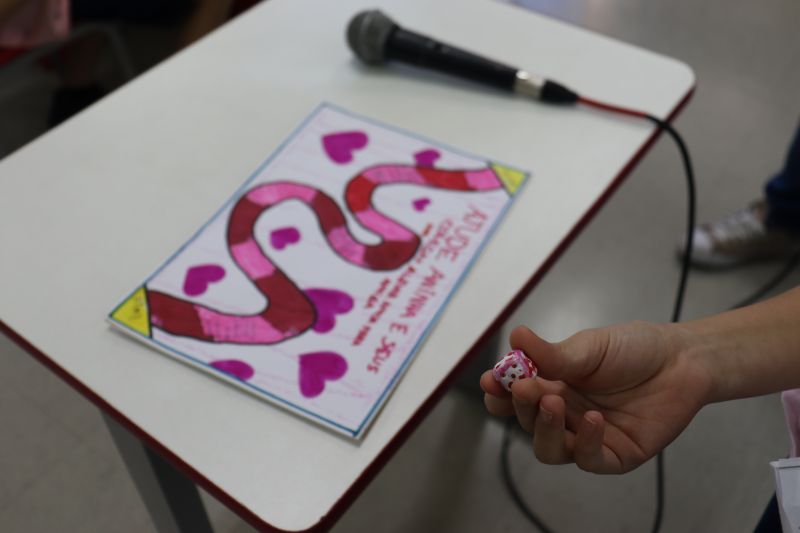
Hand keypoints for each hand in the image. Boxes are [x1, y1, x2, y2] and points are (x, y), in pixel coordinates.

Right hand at [481, 322, 713, 472]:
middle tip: (523, 388)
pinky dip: (587, 443)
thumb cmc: (633, 349)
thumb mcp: (589, 347)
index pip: (515, 397)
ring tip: (554, 404)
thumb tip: (515, 337)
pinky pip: (591, 460)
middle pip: (528, 424)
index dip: (499, 393)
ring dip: (546, 429)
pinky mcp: (616, 454)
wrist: (682, 360)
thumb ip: (552, 353)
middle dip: (520, 407)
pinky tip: (593, 420)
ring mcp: (589, 436)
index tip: (491, 381)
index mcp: (552, 386)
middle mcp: (565, 414)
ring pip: (551, 449)